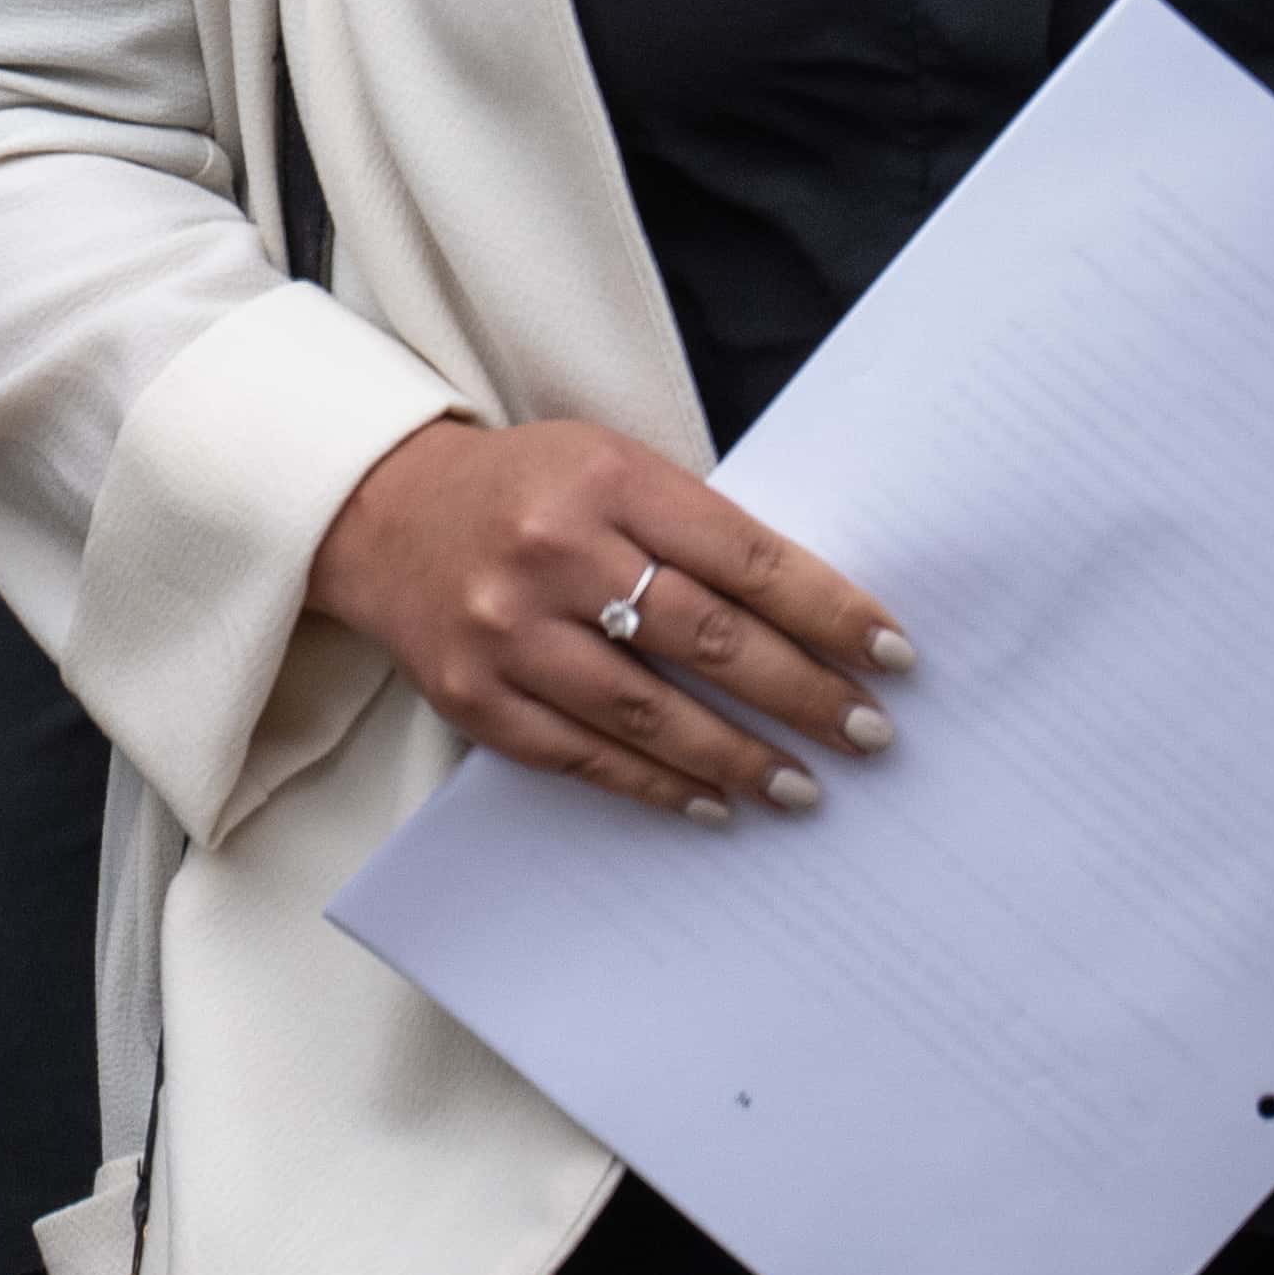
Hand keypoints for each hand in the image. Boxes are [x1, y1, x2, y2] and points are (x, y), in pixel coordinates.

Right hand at [302, 415, 908, 826]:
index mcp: (605, 481)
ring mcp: (506, 630)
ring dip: (739, 757)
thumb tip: (818, 623)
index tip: (893, 656)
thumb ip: (696, 530)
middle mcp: (553, 553)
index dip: (829, 613)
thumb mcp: (612, 470)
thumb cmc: (528, 491)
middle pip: (707, 639)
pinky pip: (581, 755)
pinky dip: (655, 785)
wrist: (381, 513)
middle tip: (869, 734)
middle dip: (803, 695)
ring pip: (648, 711)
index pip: (744, 559)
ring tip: (803, 787)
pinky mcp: (472, 695)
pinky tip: (712, 804)